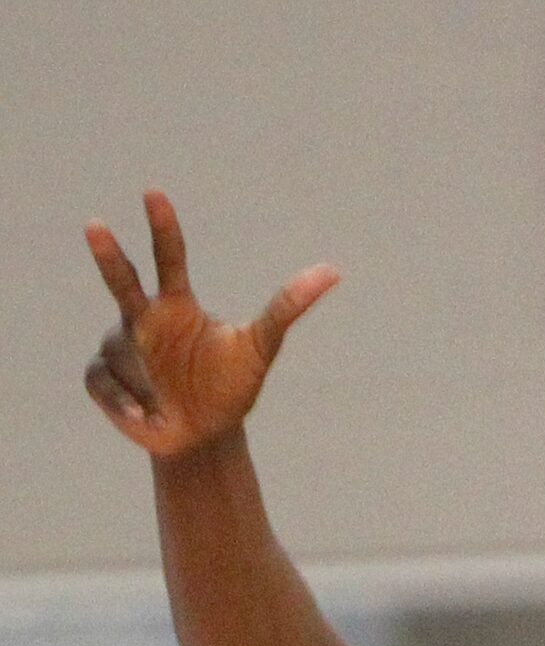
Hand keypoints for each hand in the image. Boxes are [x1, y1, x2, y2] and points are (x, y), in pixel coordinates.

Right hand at [82, 190, 336, 457]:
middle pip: (122, 281)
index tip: (156, 194)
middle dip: (109, 256)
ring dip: (149, 383)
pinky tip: (148, 416)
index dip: (164, 228)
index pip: (169, 259)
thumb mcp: (262, 346)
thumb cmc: (231, 385)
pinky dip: (130, 405)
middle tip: (96, 225)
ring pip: (124, 352)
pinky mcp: (100, 376)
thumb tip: (332, 271)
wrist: (204, 435)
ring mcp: (118, 345)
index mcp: (177, 305)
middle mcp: (142, 317)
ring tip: (169, 401)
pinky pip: (109, 385)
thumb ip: (287, 308)